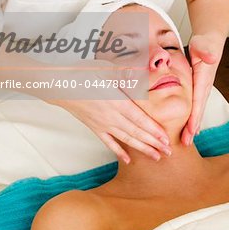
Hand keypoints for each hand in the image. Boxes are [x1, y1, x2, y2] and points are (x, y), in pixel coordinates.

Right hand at [47, 60, 170, 163]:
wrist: (60, 85)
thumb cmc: (82, 73)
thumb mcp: (105, 68)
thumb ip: (124, 73)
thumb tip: (140, 74)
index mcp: (116, 101)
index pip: (139, 119)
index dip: (153, 131)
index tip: (166, 139)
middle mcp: (110, 116)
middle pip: (136, 133)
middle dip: (153, 143)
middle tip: (168, 153)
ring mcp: (102, 124)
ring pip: (126, 140)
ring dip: (142, 149)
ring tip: (156, 157)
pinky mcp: (94, 127)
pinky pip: (109, 142)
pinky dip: (119, 152)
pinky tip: (128, 160)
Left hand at [181, 34, 220, 145]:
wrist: (209, 41)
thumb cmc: (205, 42)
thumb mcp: (204, 44)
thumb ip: (207, 50)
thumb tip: (210, 57)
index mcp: (204, 78)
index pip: (198, 101)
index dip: (194, 117)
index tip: (190, 131)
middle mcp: (204, 86)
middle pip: (198, 110)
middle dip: (192, 127)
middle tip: (185, 143)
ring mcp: (201, 88)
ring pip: (197, 110)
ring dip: (192, 125)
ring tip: (186, 140)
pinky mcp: (197, 87)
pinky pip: (194, 105)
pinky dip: (192, 116)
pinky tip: (188, 126)